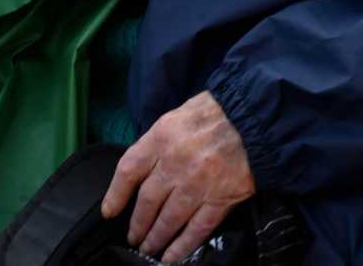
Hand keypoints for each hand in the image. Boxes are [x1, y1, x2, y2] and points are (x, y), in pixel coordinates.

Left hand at [101, 91, 254, 262]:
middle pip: (147, 201)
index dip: (115, 194)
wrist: (253, 118)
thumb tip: (142, 168)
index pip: (129, 170)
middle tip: (133, 238)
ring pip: (169, 219)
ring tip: (148, 249)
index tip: (109, 212)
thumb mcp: (176, 117)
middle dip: (137, 224)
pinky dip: (183, 245)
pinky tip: (172, 256)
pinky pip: (197, 229)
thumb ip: (157, 143)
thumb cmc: (213, 112)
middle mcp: (175, 163)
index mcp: (161, 138)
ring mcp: (198, 184)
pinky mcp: (221, 199)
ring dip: (155, 238)